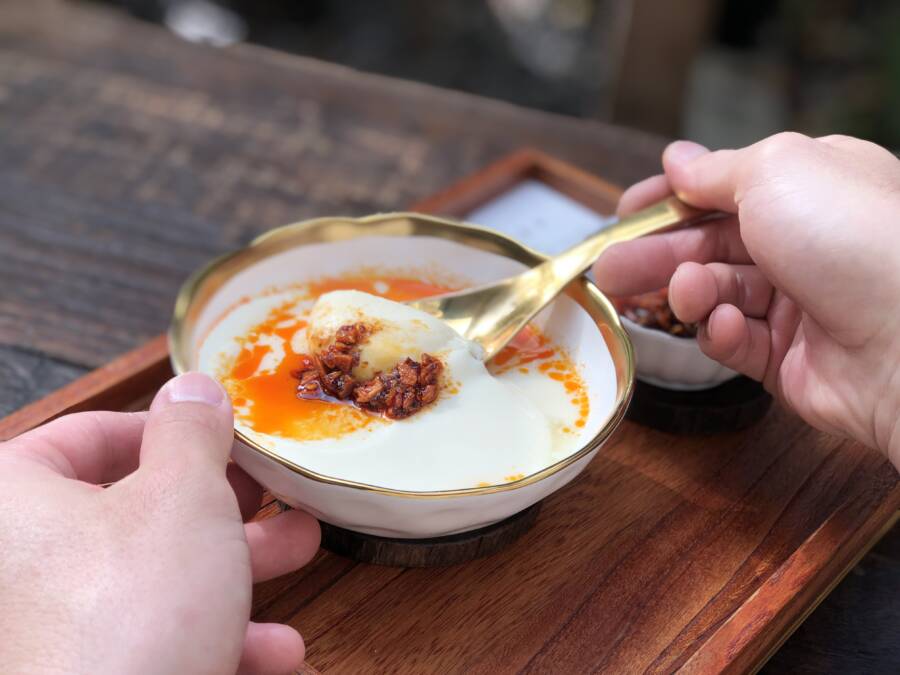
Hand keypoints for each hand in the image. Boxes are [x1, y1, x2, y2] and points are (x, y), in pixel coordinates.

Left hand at [0, 372, 319, 674]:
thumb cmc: (131, 614)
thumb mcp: (184, 496)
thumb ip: (192, 430)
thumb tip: (193, 388)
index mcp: (15, 502)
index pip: (84, 436)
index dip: (163, 429)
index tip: (220, 438)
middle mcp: (20, 567)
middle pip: (131, 512)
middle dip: (221, 505)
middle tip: (270, 495)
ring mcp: (48, 633)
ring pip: (151, 581)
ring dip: (234, 572)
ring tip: (298, 555)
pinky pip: (151, 643)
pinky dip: (213, 639)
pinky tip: (273, 652)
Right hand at [593, 133, 899, 466]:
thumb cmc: (850, 237)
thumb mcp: (775, 171)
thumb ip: (716, 171)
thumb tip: (677, 159)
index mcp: (809, 187)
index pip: (723, 190)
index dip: (668, 200)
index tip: (622, 213)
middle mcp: (804, 243)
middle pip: (708, 247)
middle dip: (655, 256)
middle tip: (607, 271)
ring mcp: (798, 304)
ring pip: (715, 296)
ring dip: (689, 294)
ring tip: (681, 294)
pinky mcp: (789, 361)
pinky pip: (735, 343)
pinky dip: (721, 334)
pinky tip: (722, 326)